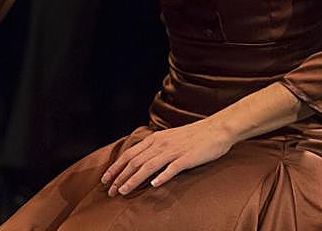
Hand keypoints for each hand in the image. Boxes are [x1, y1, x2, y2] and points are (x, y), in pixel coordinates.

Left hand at [101, 120, 235, 196]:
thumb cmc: (193, 136)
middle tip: (109, 191)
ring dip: (134, 179)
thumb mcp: (169, 138)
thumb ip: (155, 147)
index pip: (130, 154)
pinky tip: (154, 186)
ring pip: (149, 166)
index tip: (105, 179)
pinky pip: (172, 168)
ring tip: (123, 191)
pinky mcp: (187, 158)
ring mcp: (174, 151)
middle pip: (135, 161)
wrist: (217, 129)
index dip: (116, 167)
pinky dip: (162, 177)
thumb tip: (141, 160)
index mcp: (156, 138)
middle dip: (120, 177)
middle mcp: (161, 144)